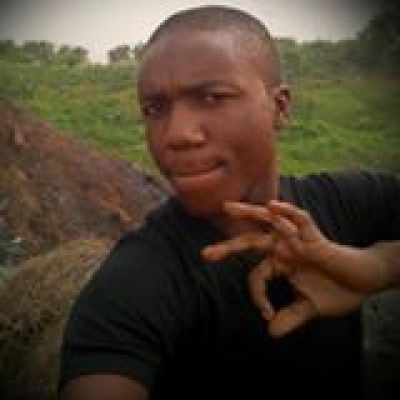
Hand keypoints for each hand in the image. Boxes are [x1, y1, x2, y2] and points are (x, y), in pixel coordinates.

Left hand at [202, 200, 385, 336]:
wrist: (362, 283)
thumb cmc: (335, 292)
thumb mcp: (308, 308)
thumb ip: (290, 318)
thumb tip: (270, 333)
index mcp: (279, 265)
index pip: (256, 276)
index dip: (258, 296)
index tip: (268, 315)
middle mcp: (283, 250)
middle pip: (250, 243)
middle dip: (227, 247)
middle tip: (204, 255)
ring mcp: (296, 241)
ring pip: (269, 222)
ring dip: (248, 214)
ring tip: (227, 207)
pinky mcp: (314, 237)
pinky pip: (300, 220)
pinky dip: (287, 212)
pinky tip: (272, 206)